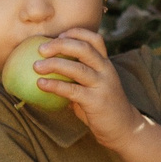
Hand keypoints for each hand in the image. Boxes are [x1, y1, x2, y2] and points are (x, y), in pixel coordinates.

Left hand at [34, 30, 151, 148]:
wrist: (124, 128)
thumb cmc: (101, 107)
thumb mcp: (93, 86)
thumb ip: (77, 77)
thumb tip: (46, 68)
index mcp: (106, 64)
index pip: (95, 39)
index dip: (76, 33)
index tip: (59, 35)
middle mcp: (106, 70)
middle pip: (84, 48)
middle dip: (61, 45)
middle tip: (41, 49)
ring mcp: (102, 85)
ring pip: (77, 68)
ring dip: (54, 64)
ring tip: (36, 66)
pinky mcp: (96, 101)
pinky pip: (72, 90)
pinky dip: (54, 85)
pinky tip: (40, 85)